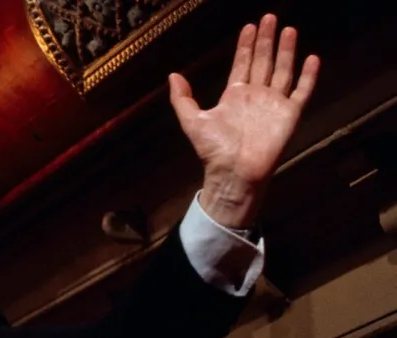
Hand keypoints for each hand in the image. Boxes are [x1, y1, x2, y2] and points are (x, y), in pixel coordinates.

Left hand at [168, 14, 319, 226]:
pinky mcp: (289, 114)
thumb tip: (173, 75)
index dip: (246, 45)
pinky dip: (307, 75)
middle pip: (263, 61)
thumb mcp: (192, 121)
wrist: (233, 171)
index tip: (249, 27)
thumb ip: (182, 98)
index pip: (242, 63)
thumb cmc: (213, 150)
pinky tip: (311, 58)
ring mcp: (273, 104)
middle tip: (269, 18)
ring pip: (283, 70)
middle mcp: (256, 96)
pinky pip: (301, 91)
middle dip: (266, 40)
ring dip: (286, 50)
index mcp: (234, 95)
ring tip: (289, 30)